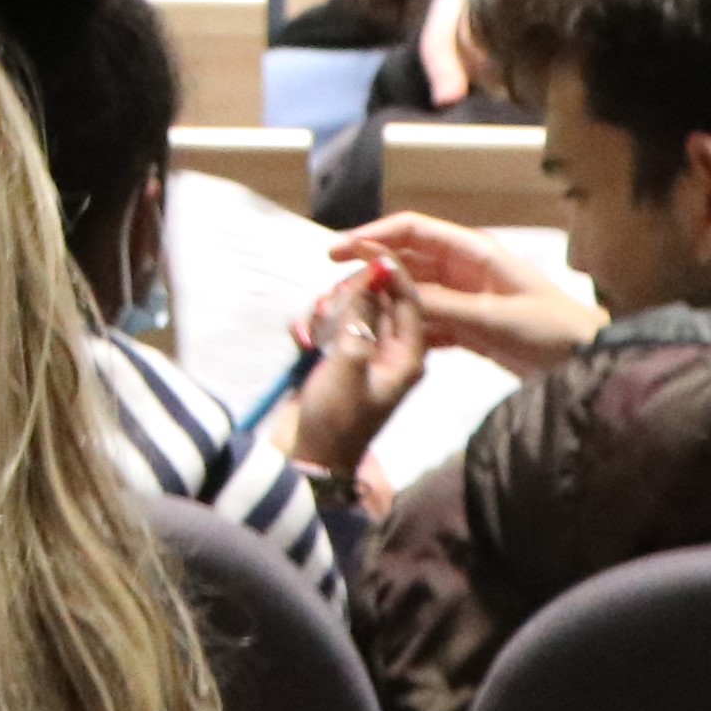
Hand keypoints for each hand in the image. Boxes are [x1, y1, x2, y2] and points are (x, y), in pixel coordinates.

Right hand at [281, 254, 434, 493]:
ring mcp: (364, 355)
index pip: (408, 295)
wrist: (306, 465)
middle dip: (351, 294)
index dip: (386, 266)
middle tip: (328, 306)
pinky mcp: (339, 360)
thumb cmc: (335, 421)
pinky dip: (316, 325)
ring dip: (329, 309)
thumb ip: (361, 316)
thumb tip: (371, 274)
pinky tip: (302, 337)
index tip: (357, 246)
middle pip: (379, 298)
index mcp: (408, 355)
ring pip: (352, 308)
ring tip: (312, 328)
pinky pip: (332, 325)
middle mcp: (391, 351)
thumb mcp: (349, 364)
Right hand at [320, 211, 606, 375]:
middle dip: (369, 273)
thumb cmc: (552, 330)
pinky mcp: (467, 328)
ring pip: (411, 294)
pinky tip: (382, 344)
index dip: (372, 236)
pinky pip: (424, 322)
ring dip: (382, 304)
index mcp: (474, 252)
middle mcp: (464, 269)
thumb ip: (440, 304)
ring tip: (348, 322)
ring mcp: (464, 299)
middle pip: (405, 261)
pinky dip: (403, 330)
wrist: (589, 364)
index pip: (412, 231)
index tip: (336, 252)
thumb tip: (388, 288)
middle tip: (334, 295)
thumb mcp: (494, 317)